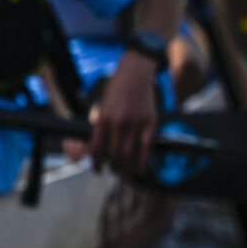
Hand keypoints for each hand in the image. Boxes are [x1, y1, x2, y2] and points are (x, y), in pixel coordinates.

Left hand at [89, 55, 157, 176]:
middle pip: (114, 155)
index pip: (96, 148)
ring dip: (126, 168)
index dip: (96, 163)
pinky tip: (141, 169)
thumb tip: (96, 146)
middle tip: (113, 171)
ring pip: (130, 155)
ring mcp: (135, 124)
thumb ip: (101, 125)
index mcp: (103, 118)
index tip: (97, 169)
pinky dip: (143, 162)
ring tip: (125, 173)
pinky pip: (147, 148)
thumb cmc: (116, 89)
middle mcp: (118, 123)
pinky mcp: (150, 123)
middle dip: (112, 167)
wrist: (135, 74)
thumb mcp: (102, 105)